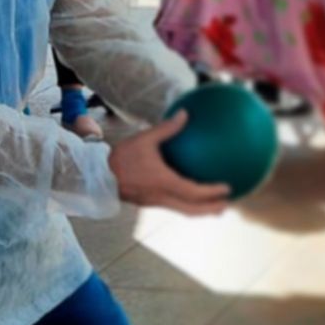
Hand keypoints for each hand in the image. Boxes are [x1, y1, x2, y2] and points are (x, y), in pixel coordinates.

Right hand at [108, 111, 229, 215]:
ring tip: (215, 206)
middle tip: (227, 205)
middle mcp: (162, 196)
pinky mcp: (149, 202)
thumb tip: (185, 113)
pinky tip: (191, 195)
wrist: (97, 176)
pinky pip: (174, 206)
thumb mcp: (145, 139)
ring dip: (200, 210)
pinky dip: (187, 204)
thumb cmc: (122, 157)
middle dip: (210, 209)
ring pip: (183, 211)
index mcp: (163, 182)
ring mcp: (155, 202)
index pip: (192, 192)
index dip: (211, 193)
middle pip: (191, 210)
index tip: (227, 189)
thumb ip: (167, 128)